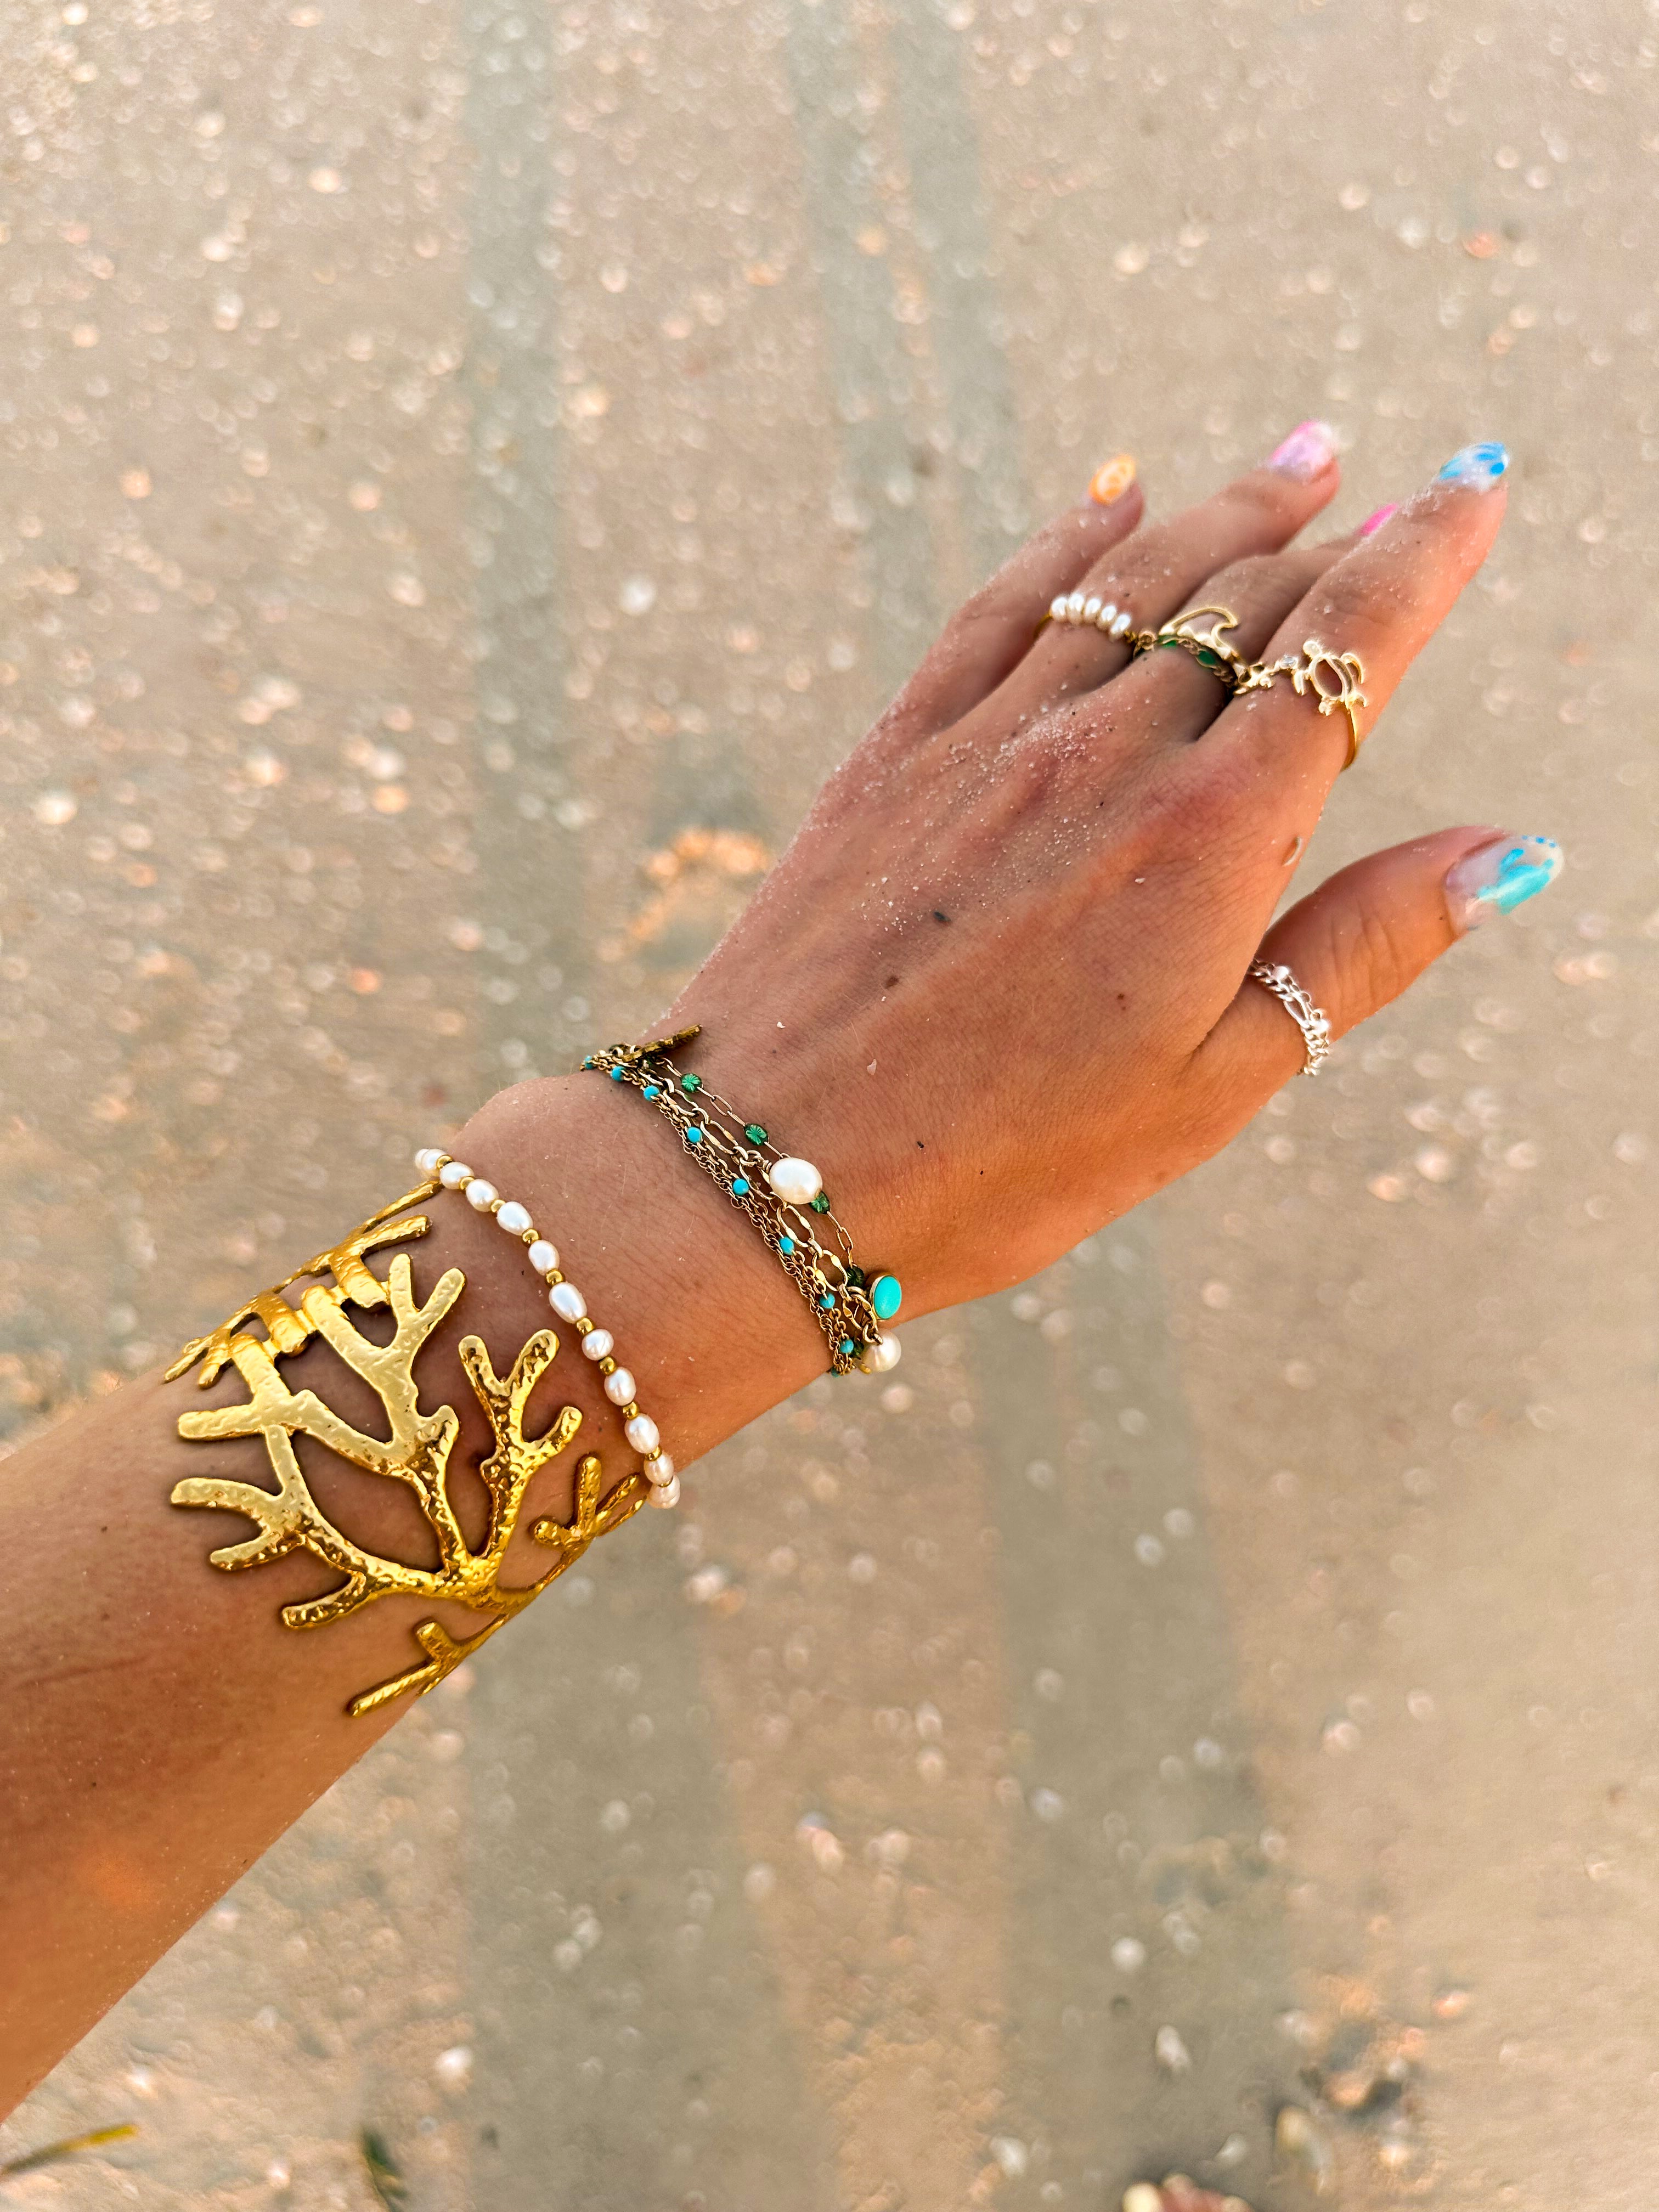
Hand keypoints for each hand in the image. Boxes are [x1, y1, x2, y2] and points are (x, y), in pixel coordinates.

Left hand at [660, 428, 1558, 1312]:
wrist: (771, 1161)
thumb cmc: (1005, 1157)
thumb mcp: (1213, 1086)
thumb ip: (1359, 952)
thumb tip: (1502, 854)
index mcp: (1208, 839)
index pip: (1345, 650)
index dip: (1424, 558)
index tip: (1476, 491)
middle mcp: (1105, 755)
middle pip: (1247, 600)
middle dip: (1339, 540)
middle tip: (1397, 495)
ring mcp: (992, 738)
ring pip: (1134, 576)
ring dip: (1227, 511)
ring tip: (1299, 465)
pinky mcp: (898, 748)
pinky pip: (1002, 603)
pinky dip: (1069, 535)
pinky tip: (1109, 495)